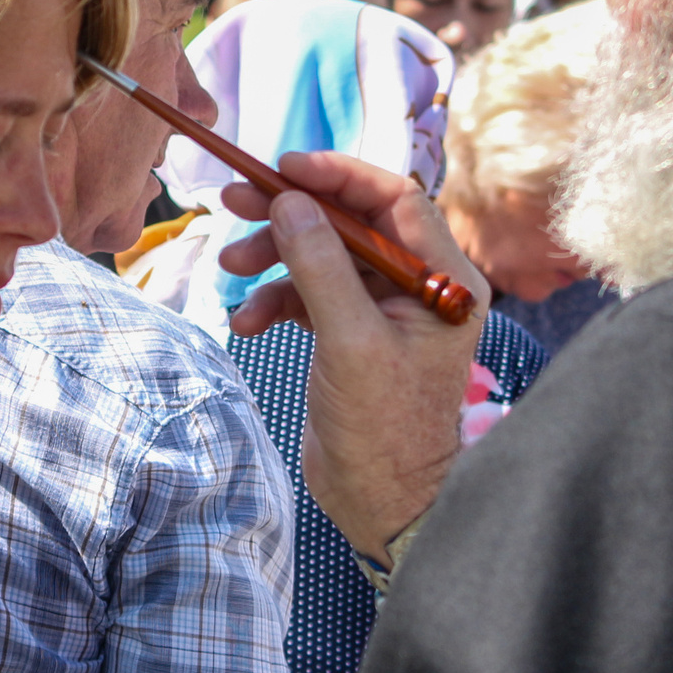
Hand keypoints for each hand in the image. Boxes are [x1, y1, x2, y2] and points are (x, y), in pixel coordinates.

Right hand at [216, 151, 487, 562]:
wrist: (382, 504)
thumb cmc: (384, 430)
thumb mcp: (350, 342)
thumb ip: (321, 267)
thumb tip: (290, 202)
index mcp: (443, 279)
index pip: (394, 199)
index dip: (338, 176)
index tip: (284, 168)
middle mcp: (418, 287)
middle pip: (350, 221)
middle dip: (293, 212)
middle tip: (236, 202)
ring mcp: (383, 311)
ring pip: (323, 254)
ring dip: (274, 257)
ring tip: (230, 268)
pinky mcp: (352, 334)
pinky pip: (309, 293)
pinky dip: (274, 300)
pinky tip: (246, 321)